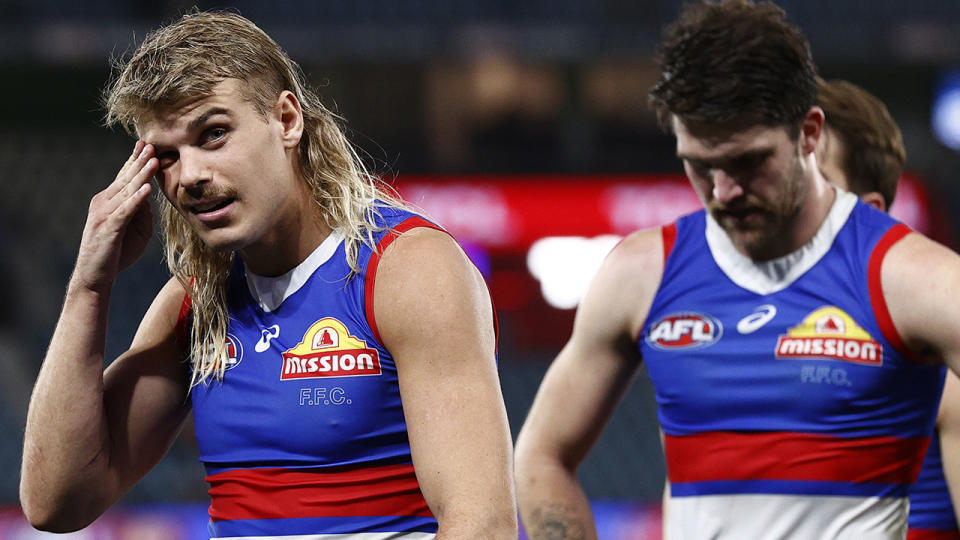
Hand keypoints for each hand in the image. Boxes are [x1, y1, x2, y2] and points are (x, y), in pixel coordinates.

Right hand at [71, 141, 157, 293]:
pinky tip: (146, 189)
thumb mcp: (137, 230)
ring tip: (153, 159)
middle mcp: (104, 202)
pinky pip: (125, 210)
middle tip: (152, 143)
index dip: (135, 160)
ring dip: (141, 174)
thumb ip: (143, 212)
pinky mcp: (110, 227)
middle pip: (126, 178)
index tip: (146, 144)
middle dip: (140, 160)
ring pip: (127, 190)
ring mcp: (105, 214)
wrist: (96, 275)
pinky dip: (136, 199)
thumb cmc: (117, 252)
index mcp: (110, 201)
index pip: (124, 177)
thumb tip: (150, 198)